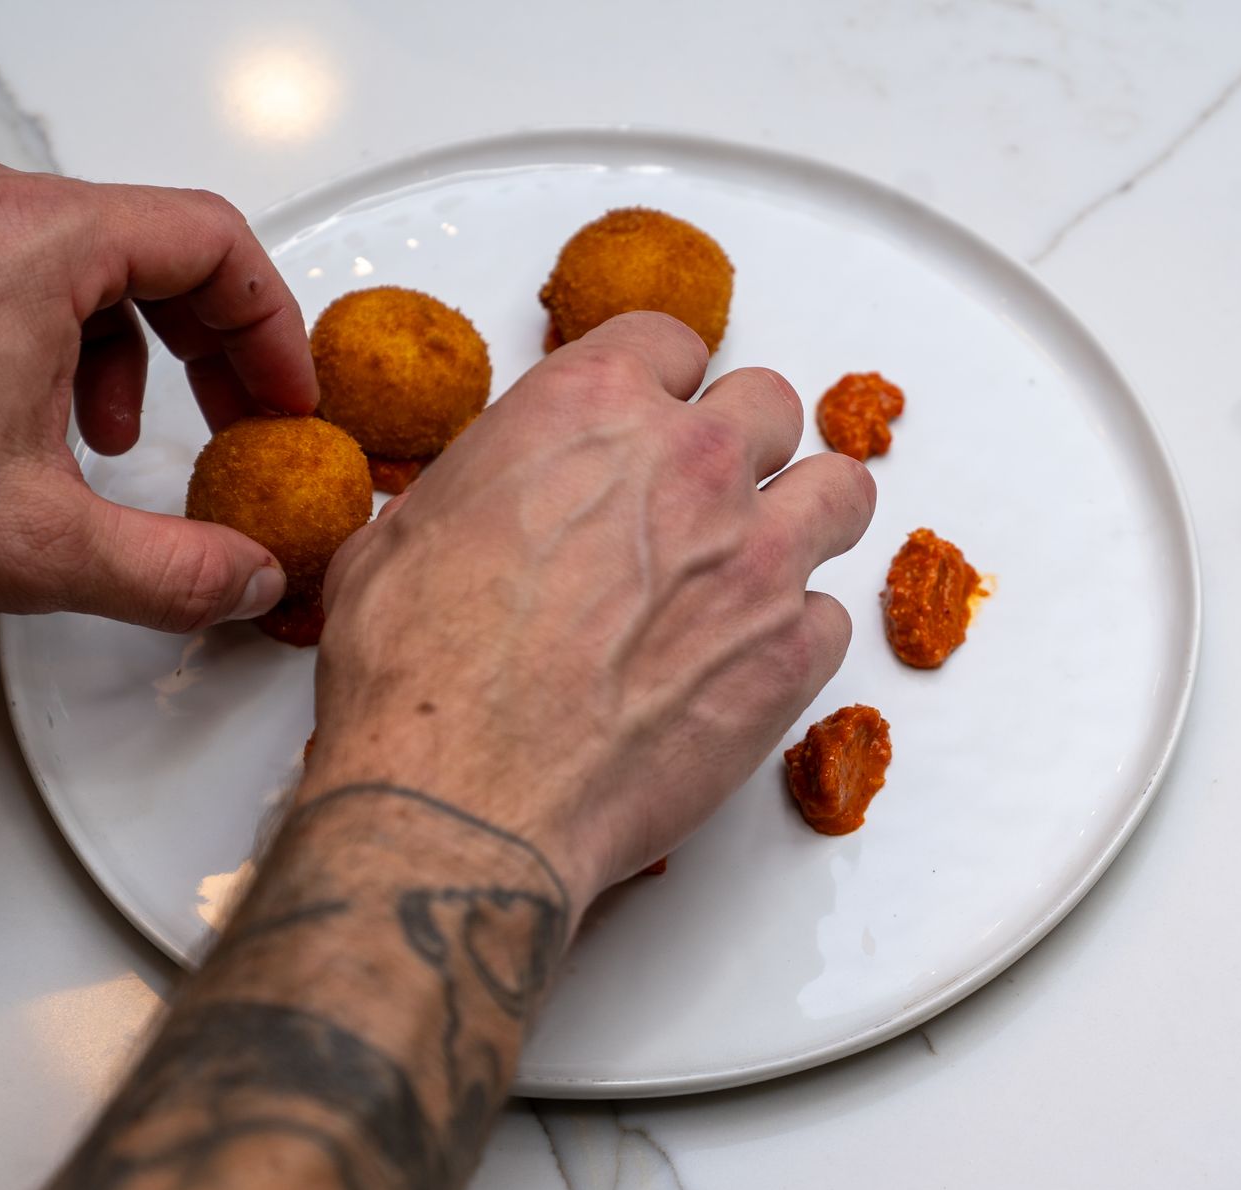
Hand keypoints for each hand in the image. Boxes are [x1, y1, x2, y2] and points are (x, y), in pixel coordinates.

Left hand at [0, 149, 317, 629]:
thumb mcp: (35, 549)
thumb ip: (174, 570)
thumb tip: (247, 579)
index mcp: (26, 241)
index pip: (209, 241)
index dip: (271, 325)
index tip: (281, 390)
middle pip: (141, 240)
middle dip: (203, 340)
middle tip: (230, 411)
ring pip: (61, 252)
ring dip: (116, 344)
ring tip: (107, 436)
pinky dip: (34, 330)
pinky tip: (14, 414)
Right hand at [304, 312, 876, 913]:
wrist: (463, 798)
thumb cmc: (414, 675)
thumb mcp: (401, 538)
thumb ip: (475, 493)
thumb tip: (477, 509)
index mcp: (591, 407)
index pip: (671, 341)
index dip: (661, 383)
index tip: (657, 414)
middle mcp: (691, 462)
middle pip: (769, 404)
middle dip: (740, 443)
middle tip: (705, 496)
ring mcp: (757, 556)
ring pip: (839, 491)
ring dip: (806, 515)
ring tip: (765, 559)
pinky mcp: (791, 653)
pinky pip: (829, 617)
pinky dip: (795, 635)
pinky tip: (744, 662)